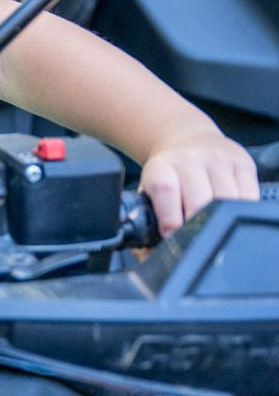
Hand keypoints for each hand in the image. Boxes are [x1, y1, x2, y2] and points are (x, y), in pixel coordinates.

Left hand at [139, 131, 258, 236]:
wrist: (187, 140)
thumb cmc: (169, 174)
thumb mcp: (151, 190)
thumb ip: (148, 221)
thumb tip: (150, 255)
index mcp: (161, 167)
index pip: (165, 190)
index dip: (170, 219)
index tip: (172, 237)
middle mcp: (190, 159)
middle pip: (199, 200)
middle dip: (198, 226)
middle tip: (195, 239)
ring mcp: (218, 160)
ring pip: (227, 199)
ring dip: (220, 221)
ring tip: (212, 228)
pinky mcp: (242, 163)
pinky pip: (248, 195)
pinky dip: (240, 212)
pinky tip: (228, 215)